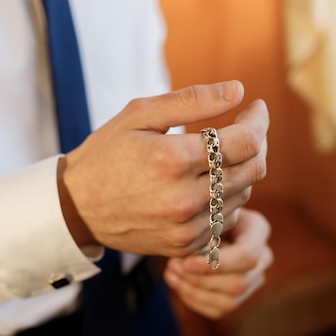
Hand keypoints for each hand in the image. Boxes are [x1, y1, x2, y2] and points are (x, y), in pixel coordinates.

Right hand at [60, 80, 268, 256]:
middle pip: (252, 169)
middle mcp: (184, 198)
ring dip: (243, 169)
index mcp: (172, 159)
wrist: (77, 207)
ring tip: (225, 152)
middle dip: (258, 142)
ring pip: (244, 195)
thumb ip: (191, 100)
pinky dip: (228, 196)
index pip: (245, 142)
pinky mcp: (185, 245)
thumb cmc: (107, 153)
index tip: (256, 107)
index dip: (259, 121)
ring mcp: (186, 227)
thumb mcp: (139, 115)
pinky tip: (211, 181)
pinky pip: (226, 219)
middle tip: (246, 126)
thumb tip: (238, 91)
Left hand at [163, 209, 272, 318]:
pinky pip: (217, 310)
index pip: (246, 257)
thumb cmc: (202, 210)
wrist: (202, 219)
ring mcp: (254, 279)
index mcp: (258, 229)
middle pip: (238, 284)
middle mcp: (263, 257)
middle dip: (200, 280)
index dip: (216, 264)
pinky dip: (193, 300)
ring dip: (193, 291)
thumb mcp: (204, 212)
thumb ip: (204, 229)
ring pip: (229, 302)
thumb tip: (198, 255)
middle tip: (173, 265)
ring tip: (171, 273)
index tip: (186, 262)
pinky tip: (176, 283)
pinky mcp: (239, 296)